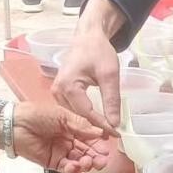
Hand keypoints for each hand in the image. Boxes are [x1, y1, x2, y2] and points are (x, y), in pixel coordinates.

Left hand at [7, 103, 110, 172]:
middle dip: (96, 157)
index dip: (99, 144)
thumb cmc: (35, 114)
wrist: (14, 124)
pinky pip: (66, 168)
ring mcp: (60, 152)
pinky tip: (76, 166)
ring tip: (89, 163)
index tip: (107, 148)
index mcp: (72, 127)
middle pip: (87, 151)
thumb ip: (81, 125)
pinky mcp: (52, 162)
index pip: (90, 137)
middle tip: (102, 160)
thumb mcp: (62, 115)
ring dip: (86, 164)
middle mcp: (68, 140)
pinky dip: (73, 169)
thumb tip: (100, 132)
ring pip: (79, 161)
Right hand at [53, 0, 127, 132]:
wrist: (88, 37)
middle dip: (95, 126)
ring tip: (106, 130)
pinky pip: (72, 108)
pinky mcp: (59, 92)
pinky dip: (84, 115)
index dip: (102, 125)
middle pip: (78, 116)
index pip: (86, 113)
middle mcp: (57, 91)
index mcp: (68, 86)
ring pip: (74, 115)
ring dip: (89, 123)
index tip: (117, 133)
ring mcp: (56, 92)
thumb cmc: (98, 51)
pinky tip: (96, 120)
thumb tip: (115, 124)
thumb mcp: (109, 74)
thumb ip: (111, 100)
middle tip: (113, 135)